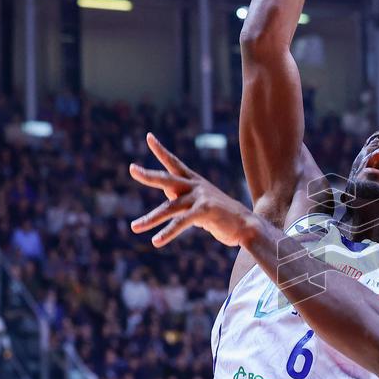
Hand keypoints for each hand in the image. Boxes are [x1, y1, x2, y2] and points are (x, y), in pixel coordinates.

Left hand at [130, 133, 254, 247]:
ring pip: (169, 207)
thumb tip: (167, 197)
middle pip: (167, 179)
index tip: (149, 137)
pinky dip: (167, 233)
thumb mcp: (200, 205)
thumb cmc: (223, 217)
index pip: (175, 163)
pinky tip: (156, 241)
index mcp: (195, 182)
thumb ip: (183, 199)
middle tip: (132, 169)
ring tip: (134, 227)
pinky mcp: (204, 211)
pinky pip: (180, 222)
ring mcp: (200, 197)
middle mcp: (196, 186)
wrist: (246, 226)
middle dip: (148, 175)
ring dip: (151, 219)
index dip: (161, 150)